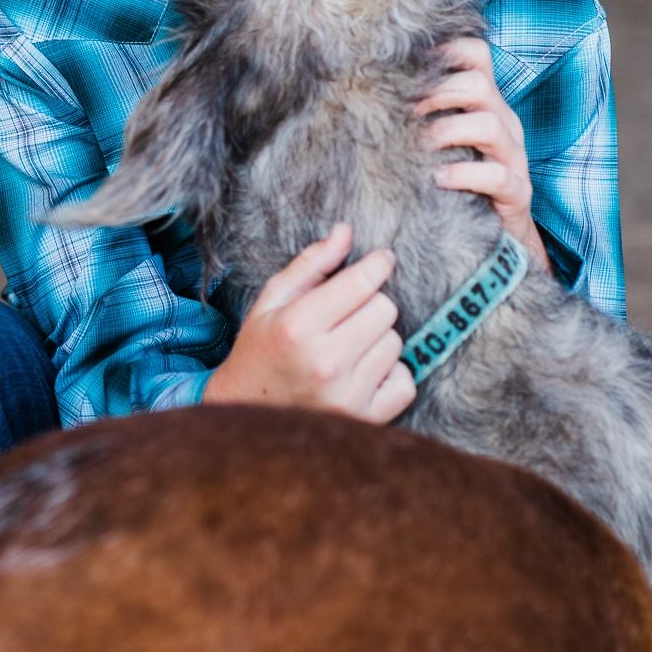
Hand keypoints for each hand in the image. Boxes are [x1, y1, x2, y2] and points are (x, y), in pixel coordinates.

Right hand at [203, 223, 414, 422]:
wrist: (245, 415)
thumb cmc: (260, 351)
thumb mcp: (272, 300)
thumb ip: (311, 264)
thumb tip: (346, 232)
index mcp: (298, 327)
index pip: (361, 283)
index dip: (377, 265)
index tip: (382, 259)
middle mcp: (325, 362)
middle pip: (385, 309)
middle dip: (370, 304)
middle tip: (347, 315)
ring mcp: (347, 395)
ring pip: (395, 343)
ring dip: (377, 339)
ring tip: (348, 347)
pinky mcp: (364, 419)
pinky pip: (406, 383)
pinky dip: (392, 374)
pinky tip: (364, 373)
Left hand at [414, 36, 552, 275]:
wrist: (500, 237)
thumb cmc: (460, 183)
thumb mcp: (443, 142)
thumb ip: (422, 115)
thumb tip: (369, 91)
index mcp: (487, 104)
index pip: (477, 55)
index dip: (445, 51)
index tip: (408, 65)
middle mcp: (504, 123)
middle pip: (478, 84)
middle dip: (435, 93)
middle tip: (403, 112)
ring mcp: (514, 157)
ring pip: (489, 124)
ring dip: (446, 130)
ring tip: (420, 146)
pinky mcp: (516, 192)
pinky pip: (497, 176)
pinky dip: (464, 173)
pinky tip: (439, 178)